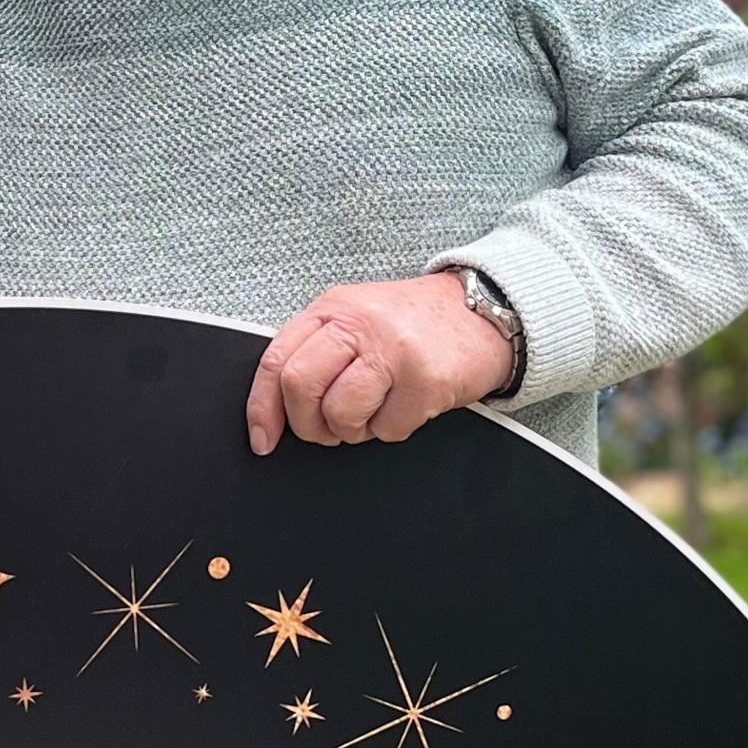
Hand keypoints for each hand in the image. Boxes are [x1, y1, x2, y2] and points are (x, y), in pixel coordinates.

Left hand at [245, 275, 516, 454]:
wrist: (484, 312)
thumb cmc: (412, 325)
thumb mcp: (355, 319)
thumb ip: (315, 350)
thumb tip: (274, 406)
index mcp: (333, 308)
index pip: (277, 361)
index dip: (262, 408)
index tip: (263, 439)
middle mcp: (360, 324)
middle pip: (301, 388)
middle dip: (308, 424)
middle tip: (327, 429)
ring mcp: (394, 351)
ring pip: (341, 414)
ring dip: (353, 430)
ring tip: (373, 412)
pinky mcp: (425, 380)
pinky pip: (388, 430)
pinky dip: (393, 428)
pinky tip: (407, 404)